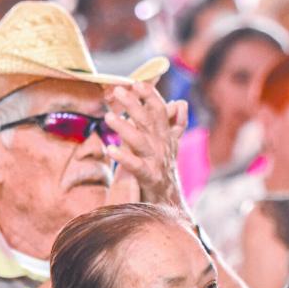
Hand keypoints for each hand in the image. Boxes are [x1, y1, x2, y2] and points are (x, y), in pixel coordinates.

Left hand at [104, 82, 187, 209]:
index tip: (136, 83)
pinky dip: (124, 157)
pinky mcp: (150, 178)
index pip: (160, 111)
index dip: (149, 96)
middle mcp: (163, 146)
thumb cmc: (164, 171)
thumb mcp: (171, 145)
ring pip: (141, 141)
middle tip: (117, 92)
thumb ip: (175, 123)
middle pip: (149, 121)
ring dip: (126, 127)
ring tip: (108, 117)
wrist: (170, 204)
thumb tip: (180, 102)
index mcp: (166, 136)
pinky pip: (136, 166)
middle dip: (133, 105)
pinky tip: (111, 149)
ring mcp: (157, 162)